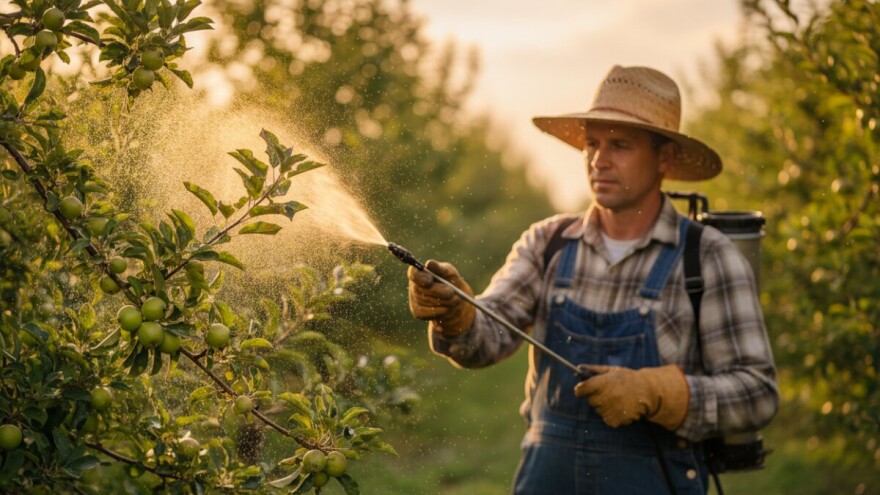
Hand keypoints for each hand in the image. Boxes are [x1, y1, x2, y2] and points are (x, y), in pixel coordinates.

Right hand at [407, 260, 474, 336]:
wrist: (456, 299)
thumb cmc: (451, 281)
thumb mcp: (448, 272)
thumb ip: (439, 268)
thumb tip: (429, 263)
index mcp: (419, 273)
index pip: (413, 274)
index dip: (419, 277)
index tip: (429, 280)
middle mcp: (414, 286)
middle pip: (420, 290)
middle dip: (438, 291)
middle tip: (452, 292)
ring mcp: (414, 300)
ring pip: (427, 302)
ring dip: (444, 301)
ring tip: (456, 299)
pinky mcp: (418, 313)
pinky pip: (428, 313)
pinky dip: (441, 311)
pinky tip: (449, 308)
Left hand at [573, 364, 688, 429]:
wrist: (647, 392)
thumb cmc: (628, 379)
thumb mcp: (612, 370)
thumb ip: (594, 369)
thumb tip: (579, 367)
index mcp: (600, 384)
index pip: (580, 390)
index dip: (582, 389)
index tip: (584, 389)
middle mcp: (602, 398)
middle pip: (590, 401)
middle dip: (597, 397)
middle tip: (610, 392)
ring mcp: (608, 410)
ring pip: (599, 410)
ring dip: (605, 406)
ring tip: (619, 399)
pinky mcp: (613, 421)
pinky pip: (607, 419)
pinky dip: (613, 415)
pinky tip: (622, 407)